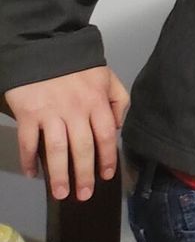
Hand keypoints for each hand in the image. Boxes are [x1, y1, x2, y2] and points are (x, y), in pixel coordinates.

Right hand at [5, 65, 129, 199]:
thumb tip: (117, 127)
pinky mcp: (29, 113)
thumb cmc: (77, 65)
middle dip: (85, 175)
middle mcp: (76, 109)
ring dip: (59, 174)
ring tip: (61, 193)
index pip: (107, 135)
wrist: (45, 47)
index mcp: (97, 101)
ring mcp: (51, 112)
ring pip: (57, 150)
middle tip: (84, 194)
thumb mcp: (107, 76)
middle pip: (83, 148)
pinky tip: (33, 174)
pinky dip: (29, 160)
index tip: (106, 175)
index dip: (108, 158)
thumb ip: (118, 100)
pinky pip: (28, 142)